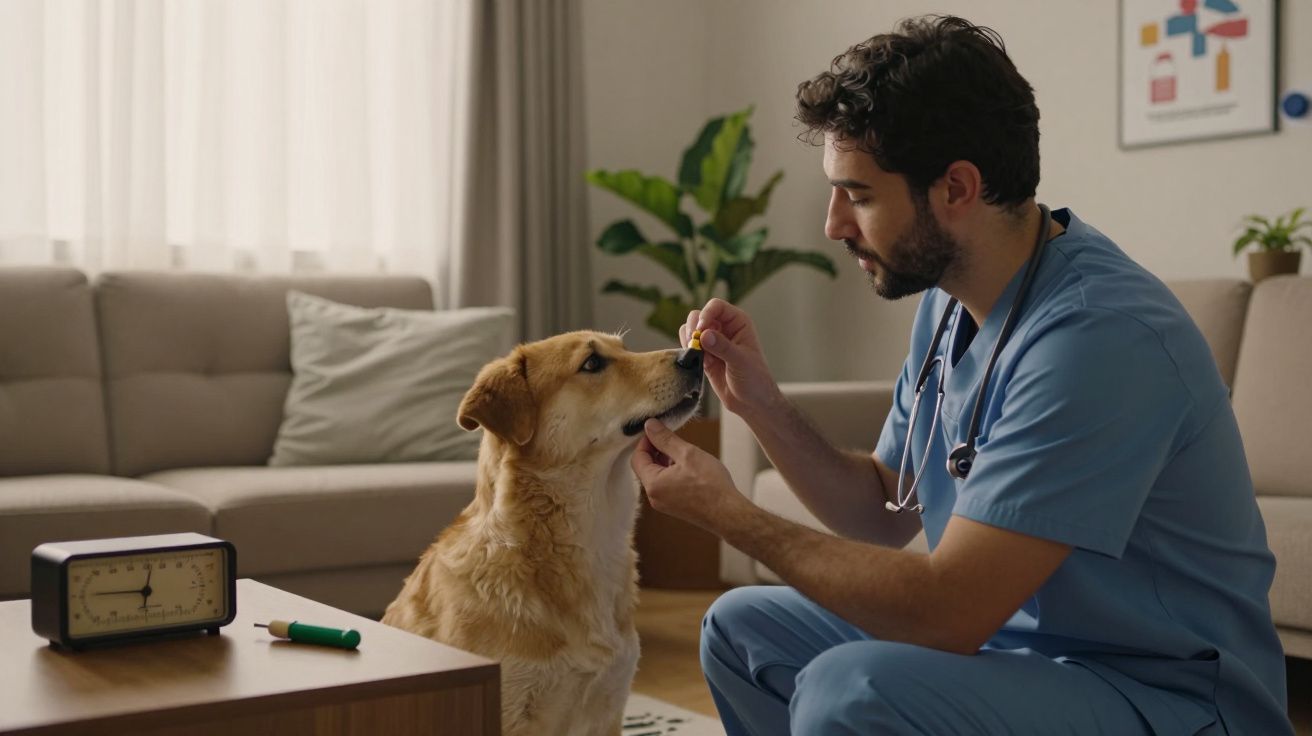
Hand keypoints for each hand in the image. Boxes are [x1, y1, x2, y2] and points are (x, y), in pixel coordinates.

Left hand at [631, 418, 745, 532]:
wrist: (729, 513)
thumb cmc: (711, 484)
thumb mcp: (687, 454)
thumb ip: (665, 439)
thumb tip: (649, 425)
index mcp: (653, 485)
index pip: (637, 458)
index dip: (645, 441)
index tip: (658, 430)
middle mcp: (654, 497)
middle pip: (646, 468)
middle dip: (656, 450)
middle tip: (672, 438)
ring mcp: (664, 505)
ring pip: (657, 476)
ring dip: (665, 461)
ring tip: (683, 452)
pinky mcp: (675, 508)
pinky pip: (666, 486)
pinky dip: (672, 473)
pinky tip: (689, 467)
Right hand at [680, 298, 779, 418]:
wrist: (751, 402)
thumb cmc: (755, 380)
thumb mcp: (741, 362)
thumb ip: (723, 347)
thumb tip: (704, 335)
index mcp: (738, 322)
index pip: (716, 306)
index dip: (706, 314)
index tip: (700, 330)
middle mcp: (724, 328)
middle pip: (699, 315)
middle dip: (693, 327)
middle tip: (694, 344)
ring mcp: (713, 341)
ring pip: (691, 329)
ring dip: (689, 339)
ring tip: (696, 354)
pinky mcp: (704, 355)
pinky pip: (689, 345)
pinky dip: (688, 351)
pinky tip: (698, 362)